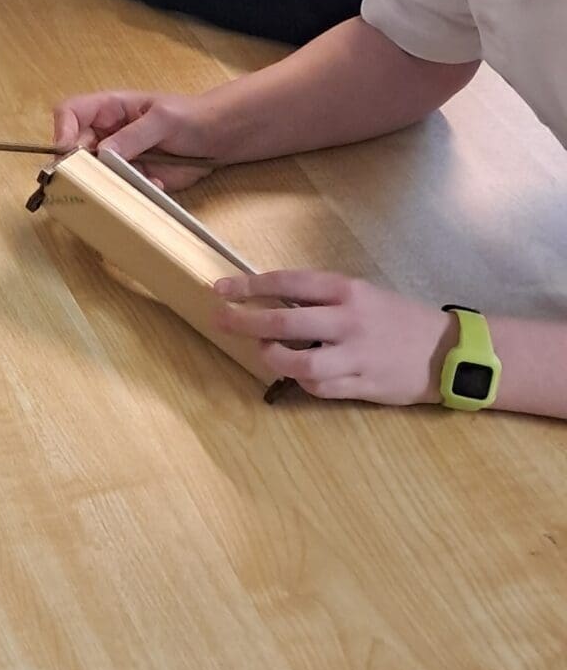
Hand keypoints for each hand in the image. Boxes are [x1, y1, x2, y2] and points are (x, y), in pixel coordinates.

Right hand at [50, 88, 219, 189]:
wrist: (219, 138)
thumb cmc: (191, 116)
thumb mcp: (163, 119)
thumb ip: (133, 135)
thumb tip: (102, 153)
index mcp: (109, 109)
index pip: (70, 112)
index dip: (61, 130)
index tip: (66, 152)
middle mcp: (106, 134)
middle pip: (75, 149)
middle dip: (79, 166)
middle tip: (93, 179)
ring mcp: (118, 159)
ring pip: (94, 175)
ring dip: (106, 184)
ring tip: (128, 186)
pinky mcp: (132, 179)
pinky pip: (119, 190)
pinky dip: (132, 193)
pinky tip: (155, 186)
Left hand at [211, 272, 448, 404]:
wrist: (447, 351)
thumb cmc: (397, 318)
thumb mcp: (362, 294)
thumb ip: (321, 298)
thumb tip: (270, 299)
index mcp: (347, 291)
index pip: (288, 282)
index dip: (249, 285)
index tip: (221, 288)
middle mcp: (349, 321)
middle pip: (283, 322)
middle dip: (244, 321)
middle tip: (221, 319)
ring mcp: (355, 356)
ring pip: (297, 362)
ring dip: (271, 357)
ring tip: (264, 350)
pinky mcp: (362, 385)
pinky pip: (318, 387)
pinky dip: (302, 380)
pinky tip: (300, 372)